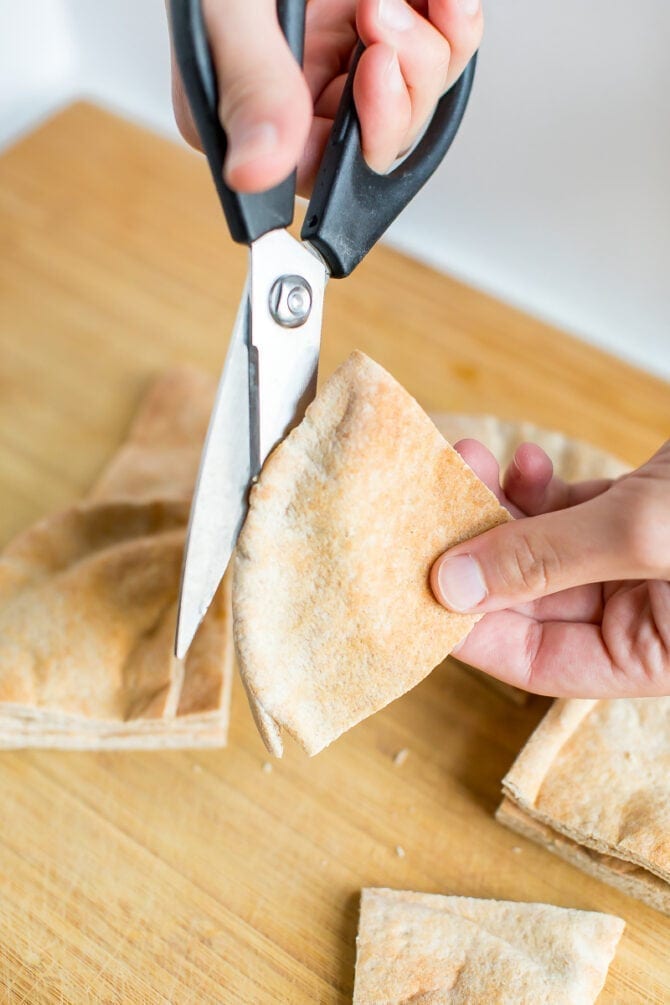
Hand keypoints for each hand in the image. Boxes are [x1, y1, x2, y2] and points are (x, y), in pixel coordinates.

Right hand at [168, 0, 482, 194]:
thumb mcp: (231, 12)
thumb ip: (249, 87)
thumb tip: (257, 174)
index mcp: (257, 119)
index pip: (326, 168)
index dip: (367, 133)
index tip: (374, 71)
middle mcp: (305, 102)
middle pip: (387, 134)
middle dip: (403, 80)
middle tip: (376, 11)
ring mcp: (344, 63)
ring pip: (419, 91)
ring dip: (428, 44)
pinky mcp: (376, 25)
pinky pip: (439, 42)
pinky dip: (449, 14)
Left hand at [431, 439, 669, 697]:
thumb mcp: (642, 535)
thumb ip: (546, 559)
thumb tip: (452, 587)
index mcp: (654, 656)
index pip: (535, 660)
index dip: (471, 628)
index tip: (413, 588)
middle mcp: (642, 617)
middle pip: (527, 599)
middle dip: (477, 552)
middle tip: (430, 510)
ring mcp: (636, 563)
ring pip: (538, 547)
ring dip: (499, 508)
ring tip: (469, 463)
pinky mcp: (637, 512)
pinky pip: (566, 510)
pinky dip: (537, 486)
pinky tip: (525, 460)